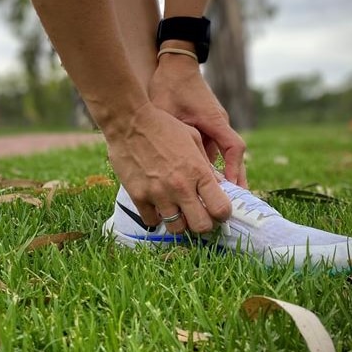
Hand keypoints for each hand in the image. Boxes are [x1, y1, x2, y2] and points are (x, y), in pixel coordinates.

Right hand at [105, 102, 231, 233]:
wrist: (129, 121)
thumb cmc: (163, 126)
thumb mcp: (193, 138)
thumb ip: (206, 164)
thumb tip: (217, 185)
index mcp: (199, 171)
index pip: (221, 209)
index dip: (223, 213)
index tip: (218, 209)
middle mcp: (181, 187)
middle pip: (202, 226)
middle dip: (204, 223)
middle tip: (199, 215)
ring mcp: (158, 194)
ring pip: (176, 229)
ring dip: (180, 223)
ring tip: (177, 212)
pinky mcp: (138, 196)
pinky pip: (151, 221)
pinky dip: (156, 218)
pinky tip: (157, 207)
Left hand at [149, 54, 247, 187]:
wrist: (173, 64)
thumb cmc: (169, 85)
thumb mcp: (168, 113)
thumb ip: (174, 137)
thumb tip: (172, 165)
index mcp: (214, 120)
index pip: (233, 147)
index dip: (235, 169)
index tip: (232, 189)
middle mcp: (218, 122)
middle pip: (232, 155)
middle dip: (234, 178)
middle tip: (232, 202)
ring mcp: (213, 122)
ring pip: (219, 152)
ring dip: (218, 171)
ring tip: (214, 197)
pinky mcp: (206, 122)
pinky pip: (210, 145)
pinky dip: (206, 161)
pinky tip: (198, 178)